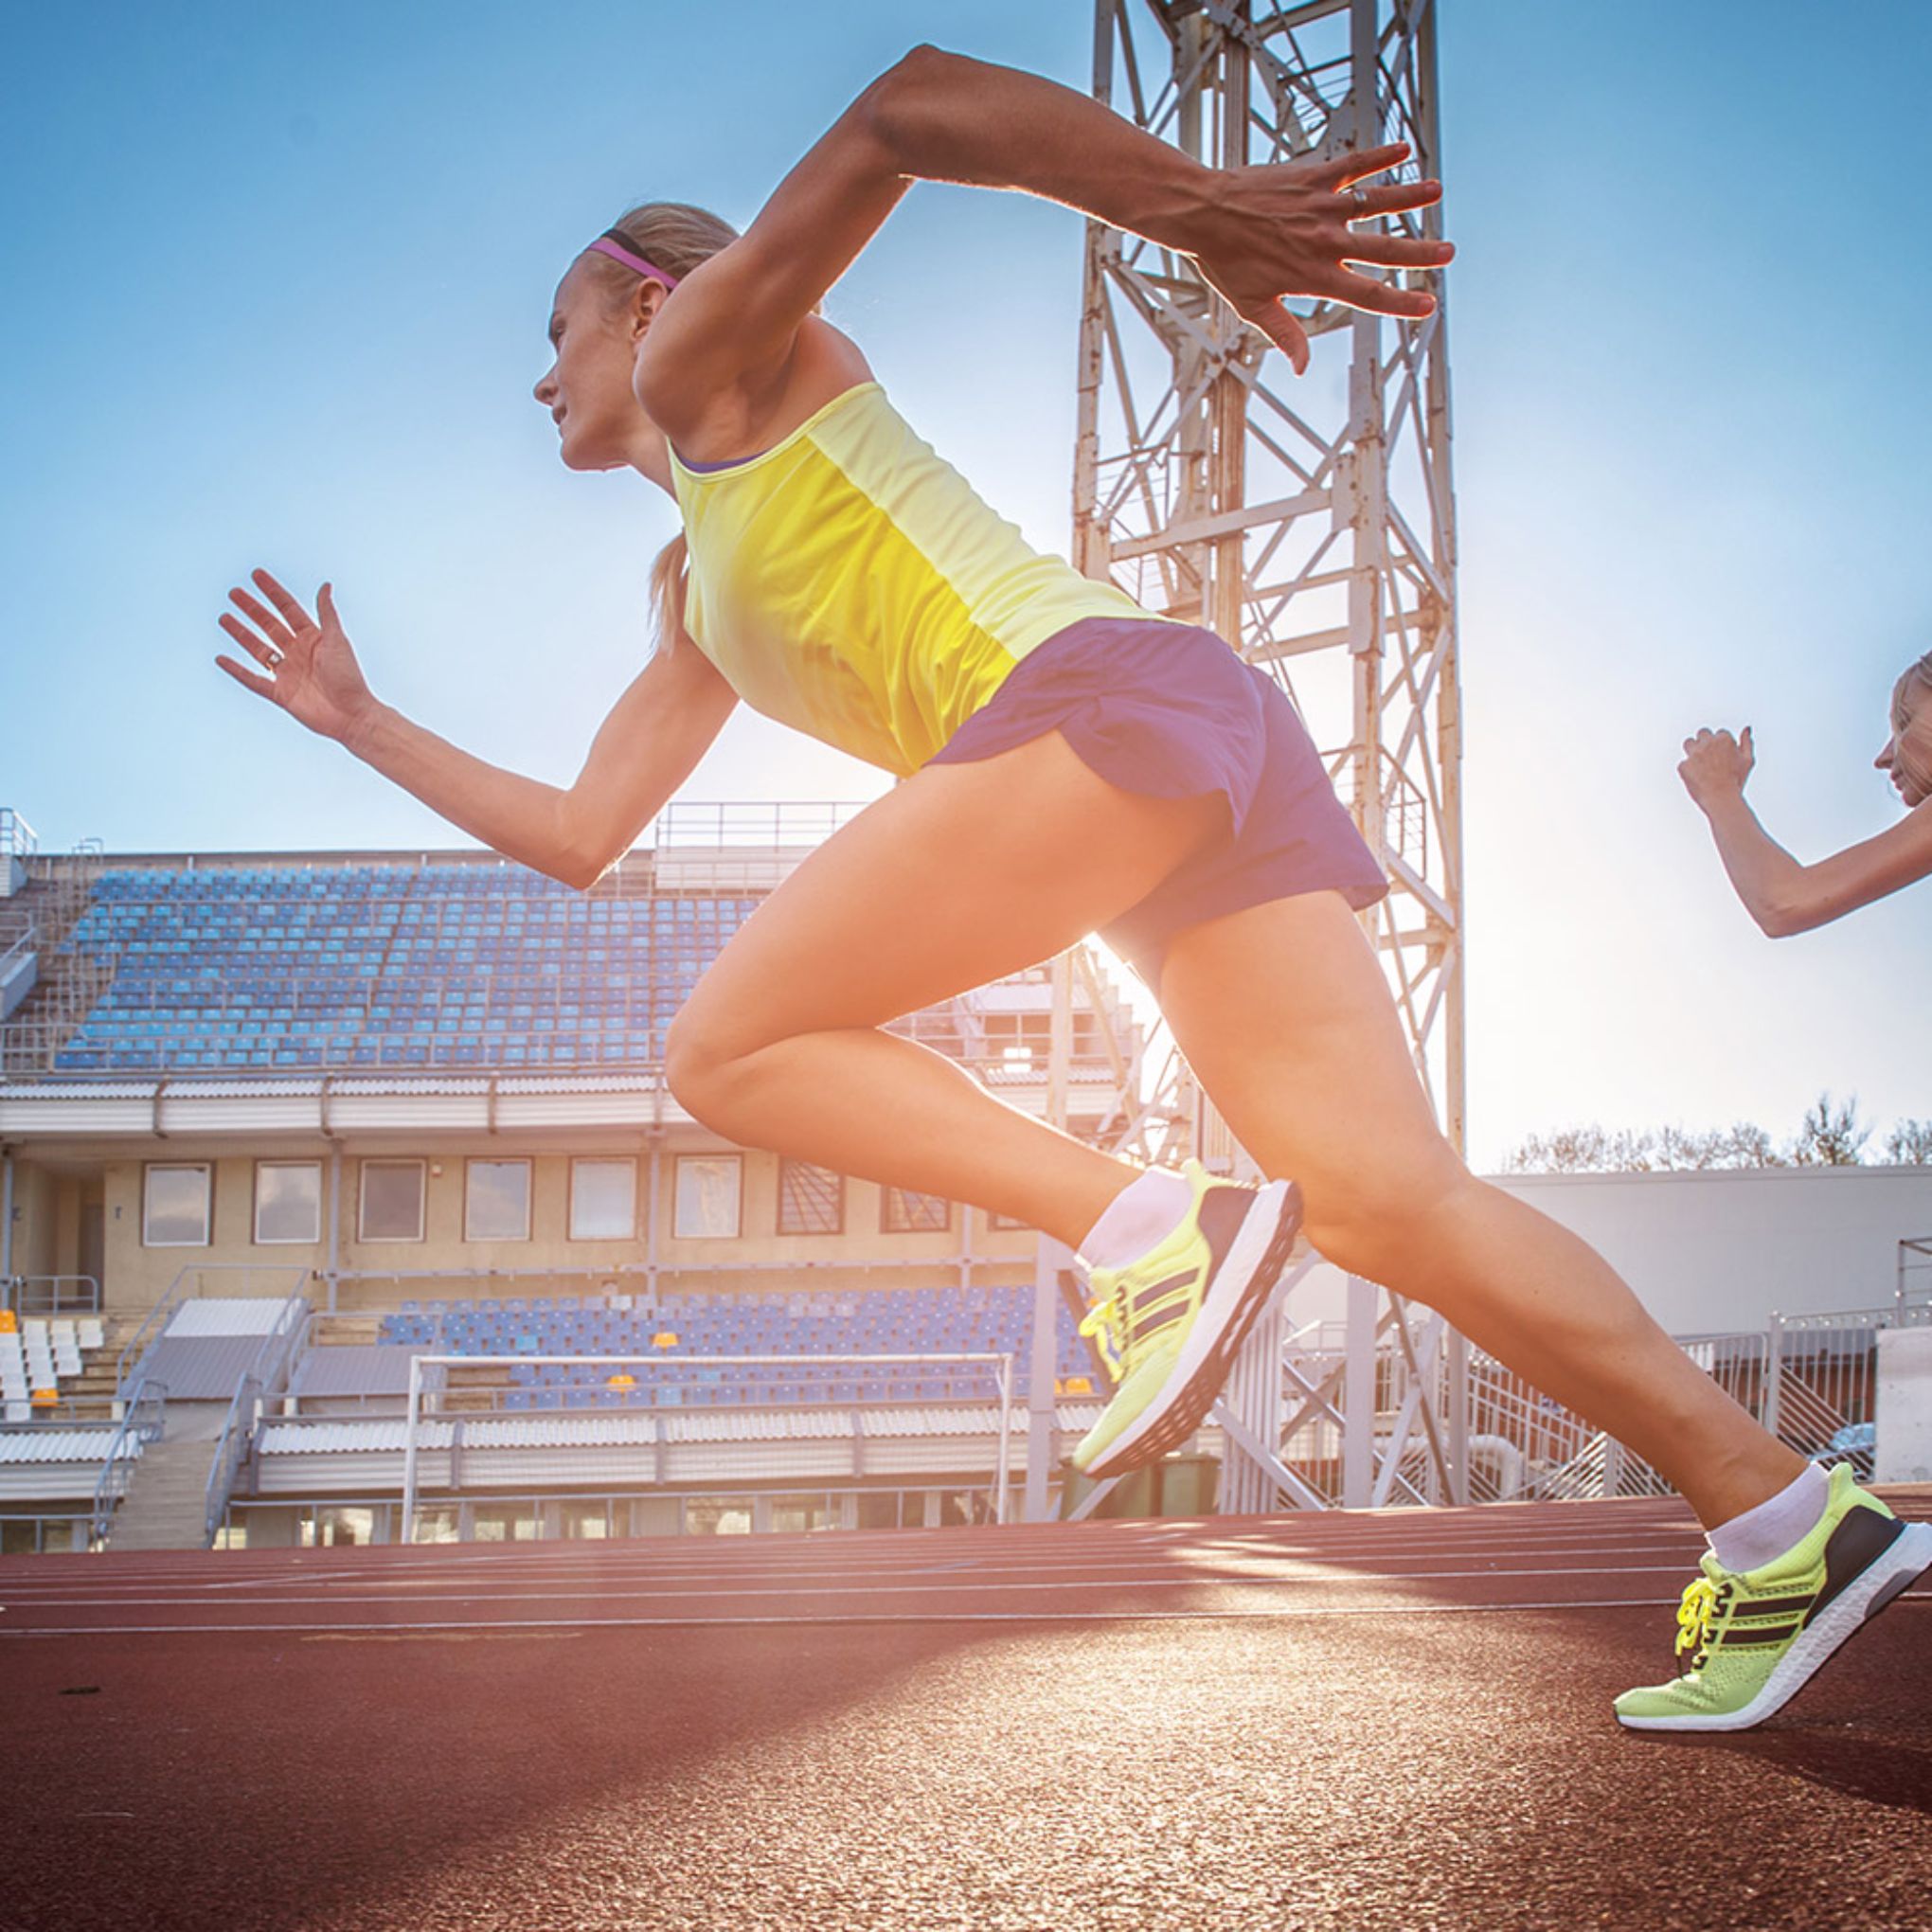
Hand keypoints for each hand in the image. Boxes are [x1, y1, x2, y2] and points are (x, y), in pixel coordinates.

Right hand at [216, 569, 379, 746]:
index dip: (272, 592)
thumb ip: (327, 613)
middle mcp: (299, 653)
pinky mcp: (281, 694)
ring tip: (224, 618)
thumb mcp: (337, 641)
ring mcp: (288, 673)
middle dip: (252, 609)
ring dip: (241, 634)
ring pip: (258, 649)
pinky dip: (237, 670)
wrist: (352, 715)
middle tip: (233, 593)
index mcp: (314, 638)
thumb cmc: (349, 677)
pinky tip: (221, 659)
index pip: (288, 609)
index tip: (256, 575)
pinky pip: (253, 680)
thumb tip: (325, 585)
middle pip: (270, 625)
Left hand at [1187, 142, 1452, 371]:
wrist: (1202, 212)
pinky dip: (1379, 156)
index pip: (1368, 294)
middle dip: (1420, 252)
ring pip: (1376, 200)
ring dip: (1409, 196)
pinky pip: (1353, 165)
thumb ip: (1285, 334)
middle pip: (1383, 248)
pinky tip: (1404, 150)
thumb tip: (1302, 368)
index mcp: (1314, 275)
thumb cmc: (1224, 262)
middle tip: (1449, 252)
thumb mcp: (1252, 307)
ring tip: (1437, 192)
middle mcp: (1325, 240)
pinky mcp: (1313, 176)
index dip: (1401, 302)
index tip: (1429, 306)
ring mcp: (1321, 205)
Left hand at [1679, 726, 1754, 809]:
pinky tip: (1697, 779)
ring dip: (1692, 750)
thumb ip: (1747, 742)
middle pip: (1702, 734)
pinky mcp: (1683, 765)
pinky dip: (1688, 770)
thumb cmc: (1736, 781)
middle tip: (1710, 759)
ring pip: (1688, 743)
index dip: (1721, 746)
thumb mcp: (1748, 760)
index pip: (1719, 733)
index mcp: (1724, 738)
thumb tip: (1747, 728)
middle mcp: (1707, 743)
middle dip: (1705, 743)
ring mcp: (1694, 754)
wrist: (1722, 799)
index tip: (1723, 757)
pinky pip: (1683, 763)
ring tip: (1700, 765)